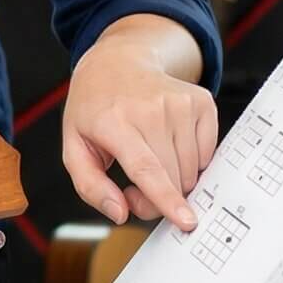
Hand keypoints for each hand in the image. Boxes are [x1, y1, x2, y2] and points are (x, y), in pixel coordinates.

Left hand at [63, 27, 217, 231]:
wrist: (117, 62)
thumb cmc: (95, 109)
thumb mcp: (75, 146)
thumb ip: (90, 186)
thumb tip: (120, 213)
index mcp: (113, 121)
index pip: (146, 167)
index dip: (165, 198)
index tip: (185, 220)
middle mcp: (150, 109)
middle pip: (172, 176)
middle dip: (160, 198)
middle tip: (136, 189)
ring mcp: (179, 103)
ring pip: (192, 169)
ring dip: (175, 180)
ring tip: (150, 160)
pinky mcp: (201, 102)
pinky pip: (207, 153)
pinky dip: (192, 161)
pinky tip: (168, 143)